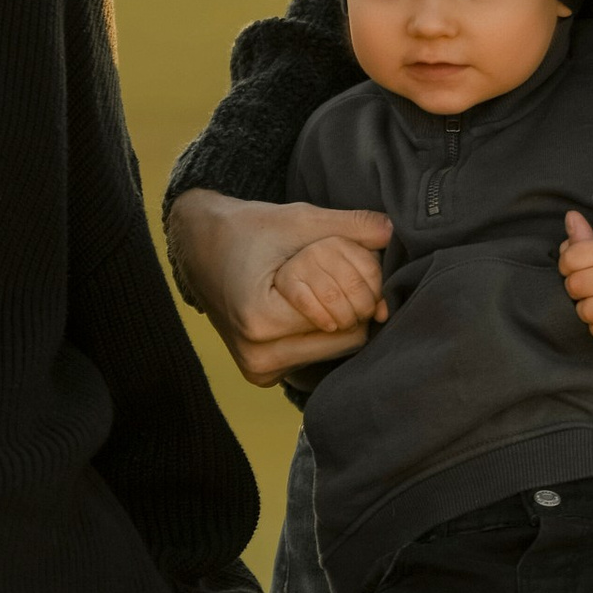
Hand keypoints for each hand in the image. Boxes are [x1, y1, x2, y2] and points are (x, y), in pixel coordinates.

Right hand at [167, 189, 391, 383]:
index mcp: (261, 322)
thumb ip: (347, 227)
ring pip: (334, 350)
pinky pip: (315, 354)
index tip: (345, 258)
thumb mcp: (297, 219)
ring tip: (319, 285)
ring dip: (339, 317)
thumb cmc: (247, 230)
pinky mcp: (263, 373)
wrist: (200, 247)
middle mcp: (258, 357)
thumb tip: (392, 231)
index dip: (359, 287)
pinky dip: (322, 329)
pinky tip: (308, 304)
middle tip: (335, 270)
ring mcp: (259, 371)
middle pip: (346, 340)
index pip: (348, 321)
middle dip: (352, 303)